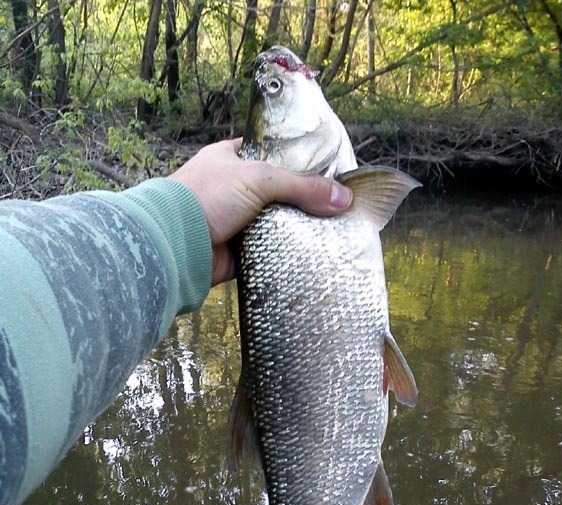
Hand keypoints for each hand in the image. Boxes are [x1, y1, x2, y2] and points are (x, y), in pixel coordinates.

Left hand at [169, 138, 352, 285]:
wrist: (175, 243)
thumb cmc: (206, 196)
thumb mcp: (259, 179)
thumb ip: (302, 186)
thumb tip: (343, 198)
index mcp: (231, 159)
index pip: (272, 154)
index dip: (298, 160)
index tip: (327, 170)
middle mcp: (233, 188)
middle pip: (279, 191)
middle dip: (303, 199)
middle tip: (335, 205)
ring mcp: (236, 220)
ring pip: (276, 222)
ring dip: (296, 227)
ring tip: (331, 229)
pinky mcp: (238, 250)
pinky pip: (269, 249)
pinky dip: (285, 251)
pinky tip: (310, 251)